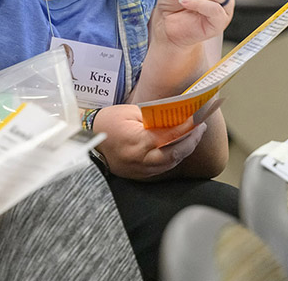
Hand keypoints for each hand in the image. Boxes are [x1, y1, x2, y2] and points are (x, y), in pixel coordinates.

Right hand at [92, 103, 209, 178]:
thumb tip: (172, 117)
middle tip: (200, 129)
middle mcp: (141, 158)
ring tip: (192, 138)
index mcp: (138, 140)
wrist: (87, 144)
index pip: (170, 134)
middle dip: (191, 141)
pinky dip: (172, 159)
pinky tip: (177, 149)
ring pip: (170, 164)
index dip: (187, 127)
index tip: (198, 119)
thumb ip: (151, 116)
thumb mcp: (128, 112)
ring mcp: (140, 169)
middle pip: (175, 153)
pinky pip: (161, 169)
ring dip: (184, 151)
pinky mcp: (139, 175)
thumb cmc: (105, 124)